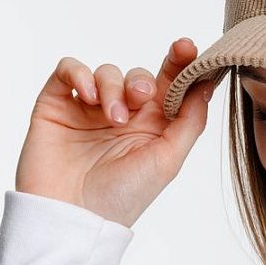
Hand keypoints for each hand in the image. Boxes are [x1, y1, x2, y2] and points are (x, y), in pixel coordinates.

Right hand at [14, 38, 213, 226]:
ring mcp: (89, 109)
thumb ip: (190, 120)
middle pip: (139, 75)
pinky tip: (89, 96)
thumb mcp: (168, 159)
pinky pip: (68, 70)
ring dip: (113, 88)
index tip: (187, 47)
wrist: (71, 217)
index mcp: (152, 126)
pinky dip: (80, 74)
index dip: (180, 61)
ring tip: (112, 118)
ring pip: (107, 72)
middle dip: (143, 80)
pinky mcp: (57, 105)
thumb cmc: (123, 197)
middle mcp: (123, 115)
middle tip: (142, 98)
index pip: (169, 84)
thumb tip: (207, 81)